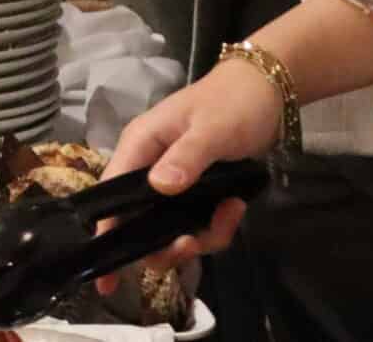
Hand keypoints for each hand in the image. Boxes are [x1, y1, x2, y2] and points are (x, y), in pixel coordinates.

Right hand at [93, 62, 275, 284]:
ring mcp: (174, 184)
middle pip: (139, 225)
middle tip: (192, 243)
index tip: (105, 279)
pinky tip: (237, 207)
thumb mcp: (211, 129)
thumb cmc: (231, 103)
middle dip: (166, 245)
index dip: (105, 234)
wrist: (267, 92)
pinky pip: (198, 226)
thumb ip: (186, 158)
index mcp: (140, 147)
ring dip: (200, 236)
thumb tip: (159, 188)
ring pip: (171, 231)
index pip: (110, 195)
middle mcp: (150, 169)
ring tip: (229, 215)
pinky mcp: (197, 194)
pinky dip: (217, 226)